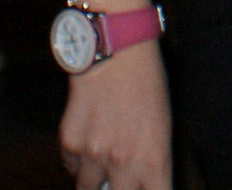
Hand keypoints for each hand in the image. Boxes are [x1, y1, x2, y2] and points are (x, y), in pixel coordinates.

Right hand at [59, 43, 170, 189]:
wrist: (117, 55)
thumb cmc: (147, 85)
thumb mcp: (162, 125)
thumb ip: (152, 158)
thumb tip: (142, 180)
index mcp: (154, 160)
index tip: (146, 189)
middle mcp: (123, 163)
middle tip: (117, 180)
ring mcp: (93, 156)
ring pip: (87, 188)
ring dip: (94, 178)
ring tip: (102, 157)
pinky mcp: (69, 144)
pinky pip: (71, 166)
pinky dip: (78, 160)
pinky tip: (89, 137)